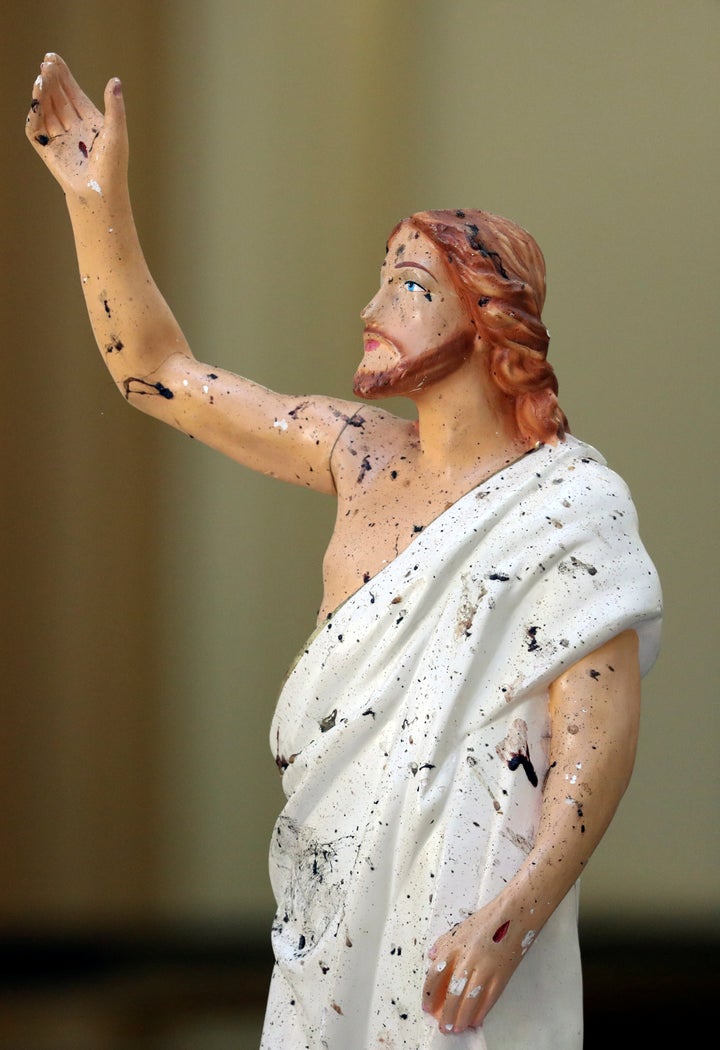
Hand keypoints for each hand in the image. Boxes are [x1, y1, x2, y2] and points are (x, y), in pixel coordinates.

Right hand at [25, 53, 127, 203]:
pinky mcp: (48, 150)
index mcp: (90, 121)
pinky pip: (36, 129)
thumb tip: (115, 80)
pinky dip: (34, 114)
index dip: (63, 76)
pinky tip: (36, 99)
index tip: (53, 58)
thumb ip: (114, 107)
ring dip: (43, 93)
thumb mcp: (116, 132)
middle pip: (58, 98)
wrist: (100, 193)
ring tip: (41, 77)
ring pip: (47, 110)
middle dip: (51, 80)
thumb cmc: (112, 167)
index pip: (73, 93)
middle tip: (46, 63)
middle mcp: (74, 127)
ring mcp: (60, 138)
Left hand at [422, 899, 532, 1034]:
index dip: (429, 993)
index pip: (435, 974)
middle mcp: (468, 959)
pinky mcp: (501, 975)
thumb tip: (431, 957)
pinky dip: (481, 1012)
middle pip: (453, 992)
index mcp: (454, 946)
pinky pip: (489, 999)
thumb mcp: (460, 928)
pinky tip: (475, 1021)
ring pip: (470, 1000)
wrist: (513, 915)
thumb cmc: (487, 920)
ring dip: (462, 1018)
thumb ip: (443, 943)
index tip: (427, 1007)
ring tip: (456, 1029)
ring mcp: (486, 969)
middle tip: (443, 1027)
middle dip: (447, 1014)